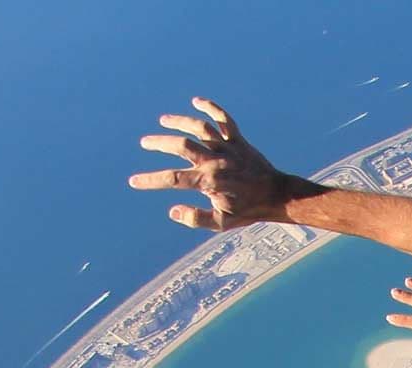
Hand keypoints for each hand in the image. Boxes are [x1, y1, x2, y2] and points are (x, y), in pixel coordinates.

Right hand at [128, 97, 309, 230]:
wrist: (277, 195)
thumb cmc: (247, 210)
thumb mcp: (221, 223)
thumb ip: (196, 219)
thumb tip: (172, 212)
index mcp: (209, 181)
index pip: (172, 179)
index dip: (151, 180)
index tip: (134, 181)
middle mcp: (216, 160)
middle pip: (182, 145)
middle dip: (160, 143)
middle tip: (145, 142)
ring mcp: (228, 147)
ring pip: (200, 127)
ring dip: (179, 121)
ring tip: (163, 121)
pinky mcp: (238, 140)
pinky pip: (224, 119)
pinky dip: (211, 107)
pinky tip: (196, 101)